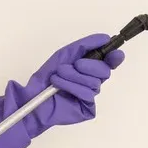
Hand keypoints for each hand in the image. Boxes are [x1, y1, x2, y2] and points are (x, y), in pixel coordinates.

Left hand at [0, 34, 126, 147]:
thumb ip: (85, 46)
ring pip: (94, 83)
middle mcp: (92, 82)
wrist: (32, 98)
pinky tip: (58, 87)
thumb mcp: (65, 55)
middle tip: (76, 64)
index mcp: (90, 69)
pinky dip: (72, 87)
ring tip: (57, 77)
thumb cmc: (46, 77)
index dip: (114, 57)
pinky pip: (87, 95)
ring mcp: (90, 97)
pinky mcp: (87, 109)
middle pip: (105, 71)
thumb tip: (105, 38)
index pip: (109, 62)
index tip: (115, 53)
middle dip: (89, 66)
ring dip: (73, 77)